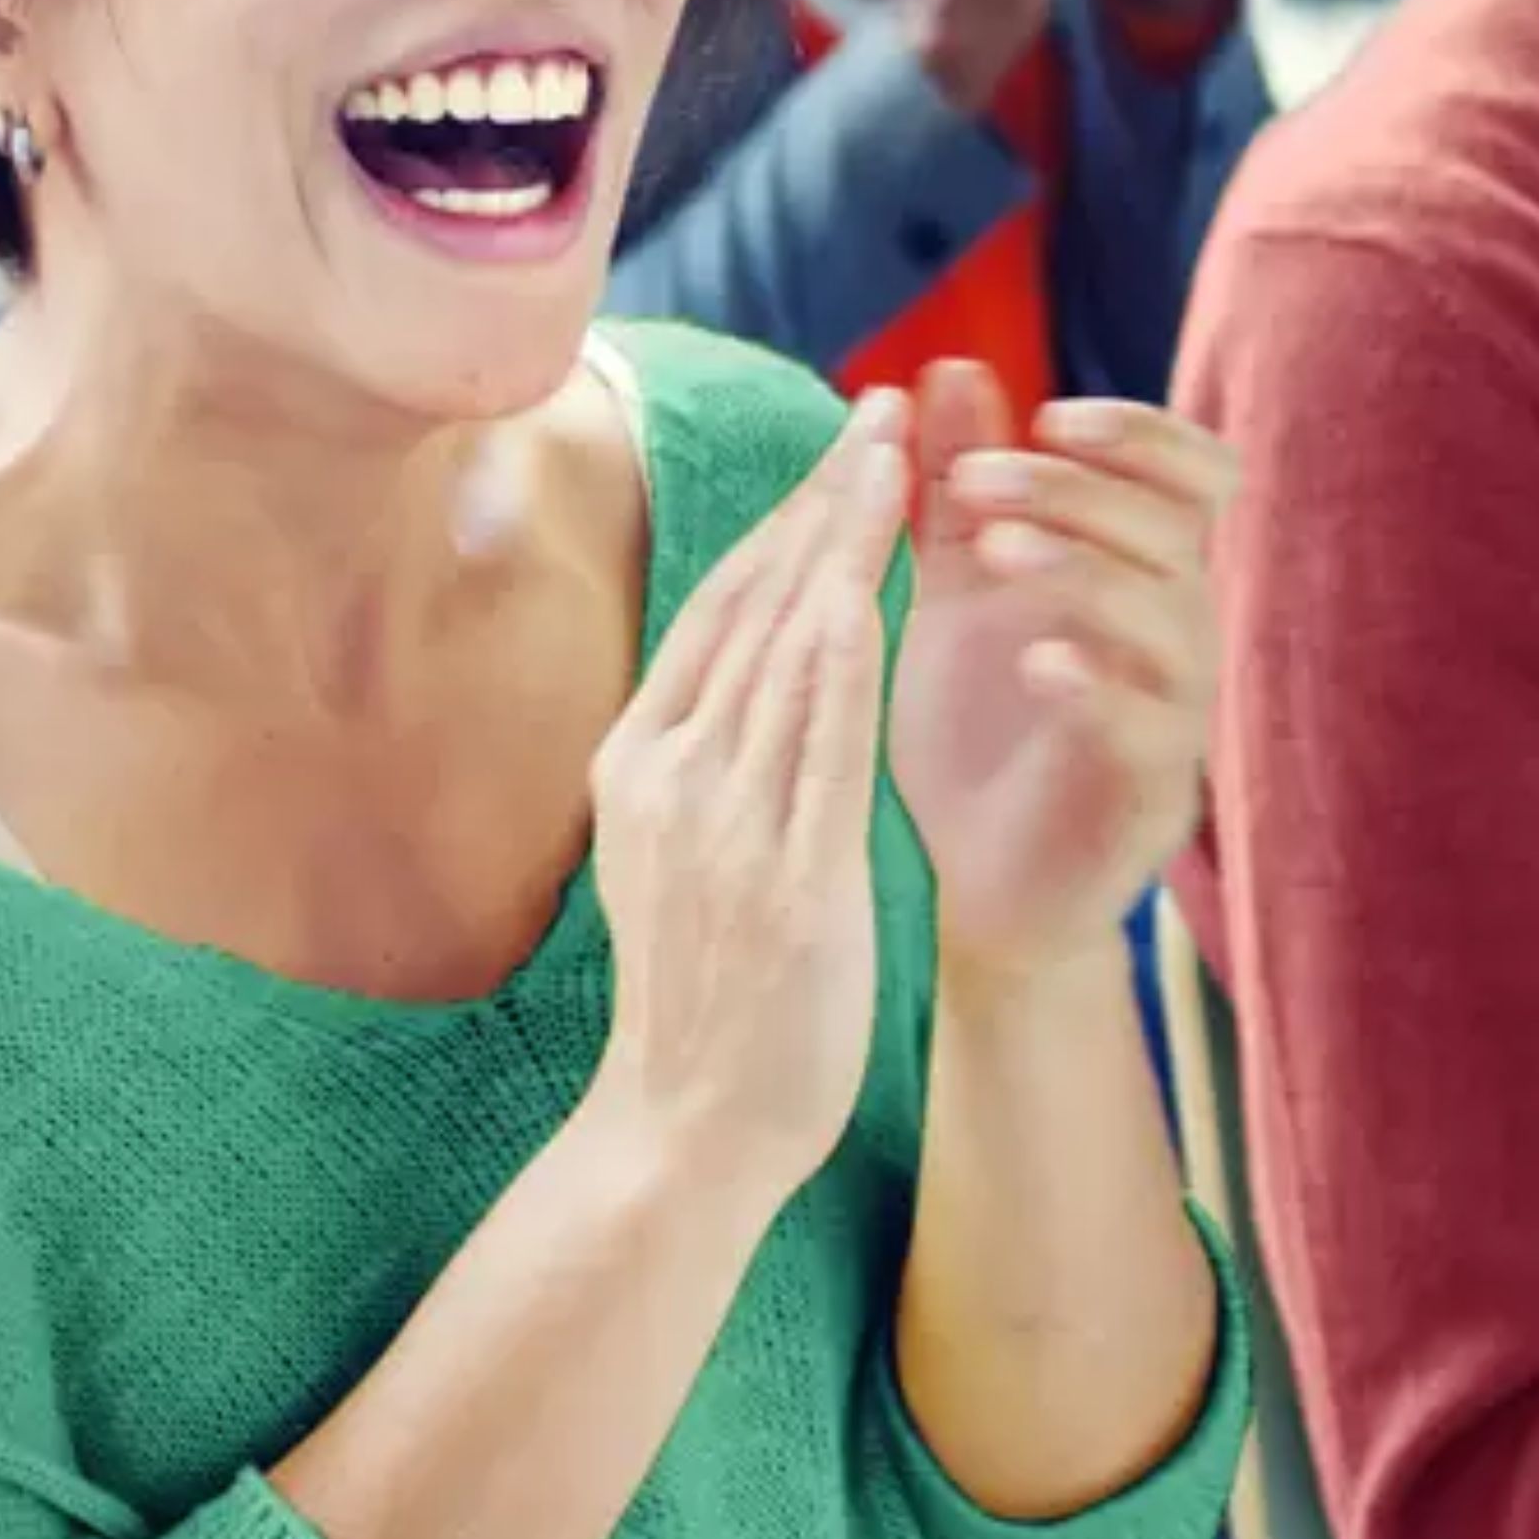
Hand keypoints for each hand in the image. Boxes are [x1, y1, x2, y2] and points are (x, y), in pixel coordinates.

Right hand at [587, 389, 911, 1187]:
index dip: (783, 520)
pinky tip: (888, 579)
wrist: (682, 1130)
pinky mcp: (786, 872)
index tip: (836, 449)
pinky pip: (823, 732)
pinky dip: (854, 641)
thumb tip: (745, 685)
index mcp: (639, 763)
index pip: (719, 611)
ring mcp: (723, 820)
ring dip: (847, 539)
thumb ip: (707, 765)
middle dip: (820, 497)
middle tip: (880, 408)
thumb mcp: (673, 857)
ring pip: (789, 643)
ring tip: (899, 458)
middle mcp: (670, 773)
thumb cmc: (700, 1002)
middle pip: (753, 602)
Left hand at [885, 362, 1230, 966]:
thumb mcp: (942, 590)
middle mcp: (1175, 632)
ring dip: (1085, 568)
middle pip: (1177, 528)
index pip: (1194, 474)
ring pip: (1172, 614)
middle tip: (975, 482)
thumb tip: (950, 366)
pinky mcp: (1151, 796)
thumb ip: (953, 485)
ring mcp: (1173, 715)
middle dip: (1079, 489)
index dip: (1142, 433)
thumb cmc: (956, 730)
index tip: (1050, 413)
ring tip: (995, 553)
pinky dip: (1099, 680)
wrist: (951, 886)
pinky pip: (1152, 725)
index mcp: (1139, 569)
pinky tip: (1037, 660)